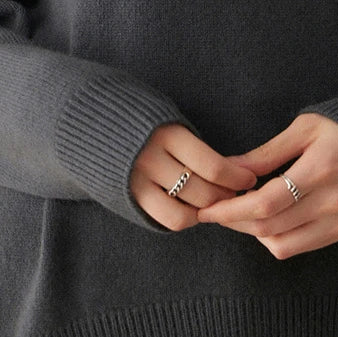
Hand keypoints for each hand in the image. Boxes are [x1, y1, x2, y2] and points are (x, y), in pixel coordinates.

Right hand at [129, 123, 257, 230]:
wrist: (89, 120)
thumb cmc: (138, 117)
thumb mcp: (167, 118)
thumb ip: (193, 143)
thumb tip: (234, 167)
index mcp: (167, 135)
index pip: (213, 166)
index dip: (236, 177)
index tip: (249, 178)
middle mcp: (152, 160)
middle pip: (203, 192)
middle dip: (226, 196)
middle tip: (234, 193)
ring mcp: (137, 183)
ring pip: (187, 212)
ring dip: (207, 211)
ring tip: (213, 202)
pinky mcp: (129, 199)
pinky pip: (167, 220)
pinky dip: (185, 218)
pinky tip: (191, 208)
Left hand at [195, 113, 337, 257]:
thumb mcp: (304, 129)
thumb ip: (265, 154)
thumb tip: (227, 170)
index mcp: (321, 168)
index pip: (266, 203)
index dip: (231, 210)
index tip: (208, 209)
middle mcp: (334, 200)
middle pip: (270, 227)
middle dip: (235, 223)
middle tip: (215, 211)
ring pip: (282, 244)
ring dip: (254, 233)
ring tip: (241, 213)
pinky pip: (300, 246)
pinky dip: (276, 238)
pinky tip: (268, 219)